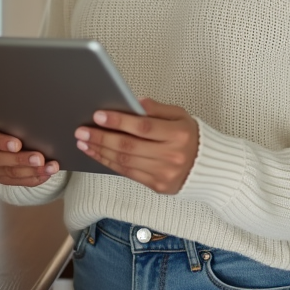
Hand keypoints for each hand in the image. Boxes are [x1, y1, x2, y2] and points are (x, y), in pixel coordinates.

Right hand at [0, 121, 59, 186]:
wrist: (13, 138)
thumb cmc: (15, 124)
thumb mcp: (13, 120)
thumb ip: (19, 123)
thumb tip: (39, 127)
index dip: (1, 141)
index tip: (18, 144)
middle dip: (21, 159)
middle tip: (39, 158)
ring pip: (10, 172)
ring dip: (33, 171)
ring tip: (50, 167)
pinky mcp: (0, 178)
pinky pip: (17, 181)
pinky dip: (34, 178)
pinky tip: (46, 173)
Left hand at [75, 98, 198, 194]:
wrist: (209, 167)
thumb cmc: (191, 136)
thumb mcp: (180, 116)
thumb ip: (157, 109)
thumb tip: (134, 103)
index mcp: (178, 134)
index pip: (143, 127)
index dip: (119, 122)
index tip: (98, 115)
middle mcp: (172, 156)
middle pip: (129, 147)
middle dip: (102, 138)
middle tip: (81, 130)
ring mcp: (164, 173)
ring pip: (125, 162)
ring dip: (100, 151)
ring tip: (83, 141)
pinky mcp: (157, 186)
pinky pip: (128, 174)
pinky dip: (109, 163)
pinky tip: (97, 154)